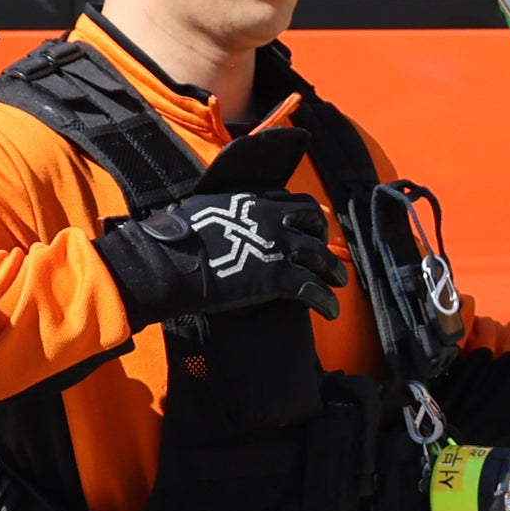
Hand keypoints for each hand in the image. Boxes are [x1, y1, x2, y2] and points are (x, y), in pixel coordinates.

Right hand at [97, 189, 346, 330]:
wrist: (170, 263)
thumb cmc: (175, 238)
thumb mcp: (202, 208)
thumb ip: (221, 209)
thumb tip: (212, 211)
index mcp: (256, 199)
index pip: (295, 202)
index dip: (306, 218)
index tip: (308, 228)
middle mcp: (274, 219)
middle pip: (314, 226)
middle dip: (322, 239)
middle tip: (325, 255)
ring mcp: (279, 247)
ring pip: (320, 257)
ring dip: (333, 271)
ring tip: (339, 283)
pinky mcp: (278, 278)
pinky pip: (313, 289)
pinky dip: (326, 300)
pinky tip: (330, 311)